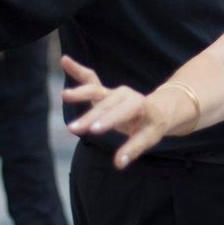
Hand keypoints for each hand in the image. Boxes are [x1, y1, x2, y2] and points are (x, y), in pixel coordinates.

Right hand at [60, 55, 193, 167]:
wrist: (158, 107)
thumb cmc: (153, 124)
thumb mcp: (150, 137)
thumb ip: (133, 149)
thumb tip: (118, 164)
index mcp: (139, 104)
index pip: (122, 113)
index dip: (108, 121)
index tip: (93, 130)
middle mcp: (125, 94)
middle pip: (105, 105)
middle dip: (89, 117)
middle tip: (73, 129)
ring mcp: (113, 91)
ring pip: (95, 91)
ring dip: (80, 94)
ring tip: (64, 95)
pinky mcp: (104, 91)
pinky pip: (90, 79)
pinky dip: (78, 71)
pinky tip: (64, 60)